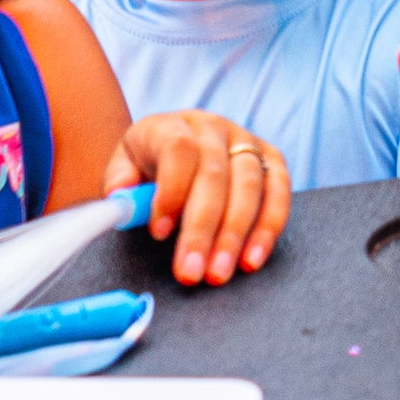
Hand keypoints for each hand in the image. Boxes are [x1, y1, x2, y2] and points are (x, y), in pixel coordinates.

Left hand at [101, 110, 290, 285]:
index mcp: (172, 125)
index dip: (171, 192)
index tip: (159, 233)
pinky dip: (268, 229)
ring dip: (234, 235)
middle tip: (190, 272)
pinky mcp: (271, 161)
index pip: (179, 150)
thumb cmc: (148, 165)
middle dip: (202, 229)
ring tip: (218, 274)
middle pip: (215, 175)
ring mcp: (246, 141)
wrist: (174, 148)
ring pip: (249, 186)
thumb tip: (122, 197)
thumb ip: (119, 183)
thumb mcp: (124, 168)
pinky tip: (252, 259)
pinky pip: (279, 193)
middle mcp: (213, 127)